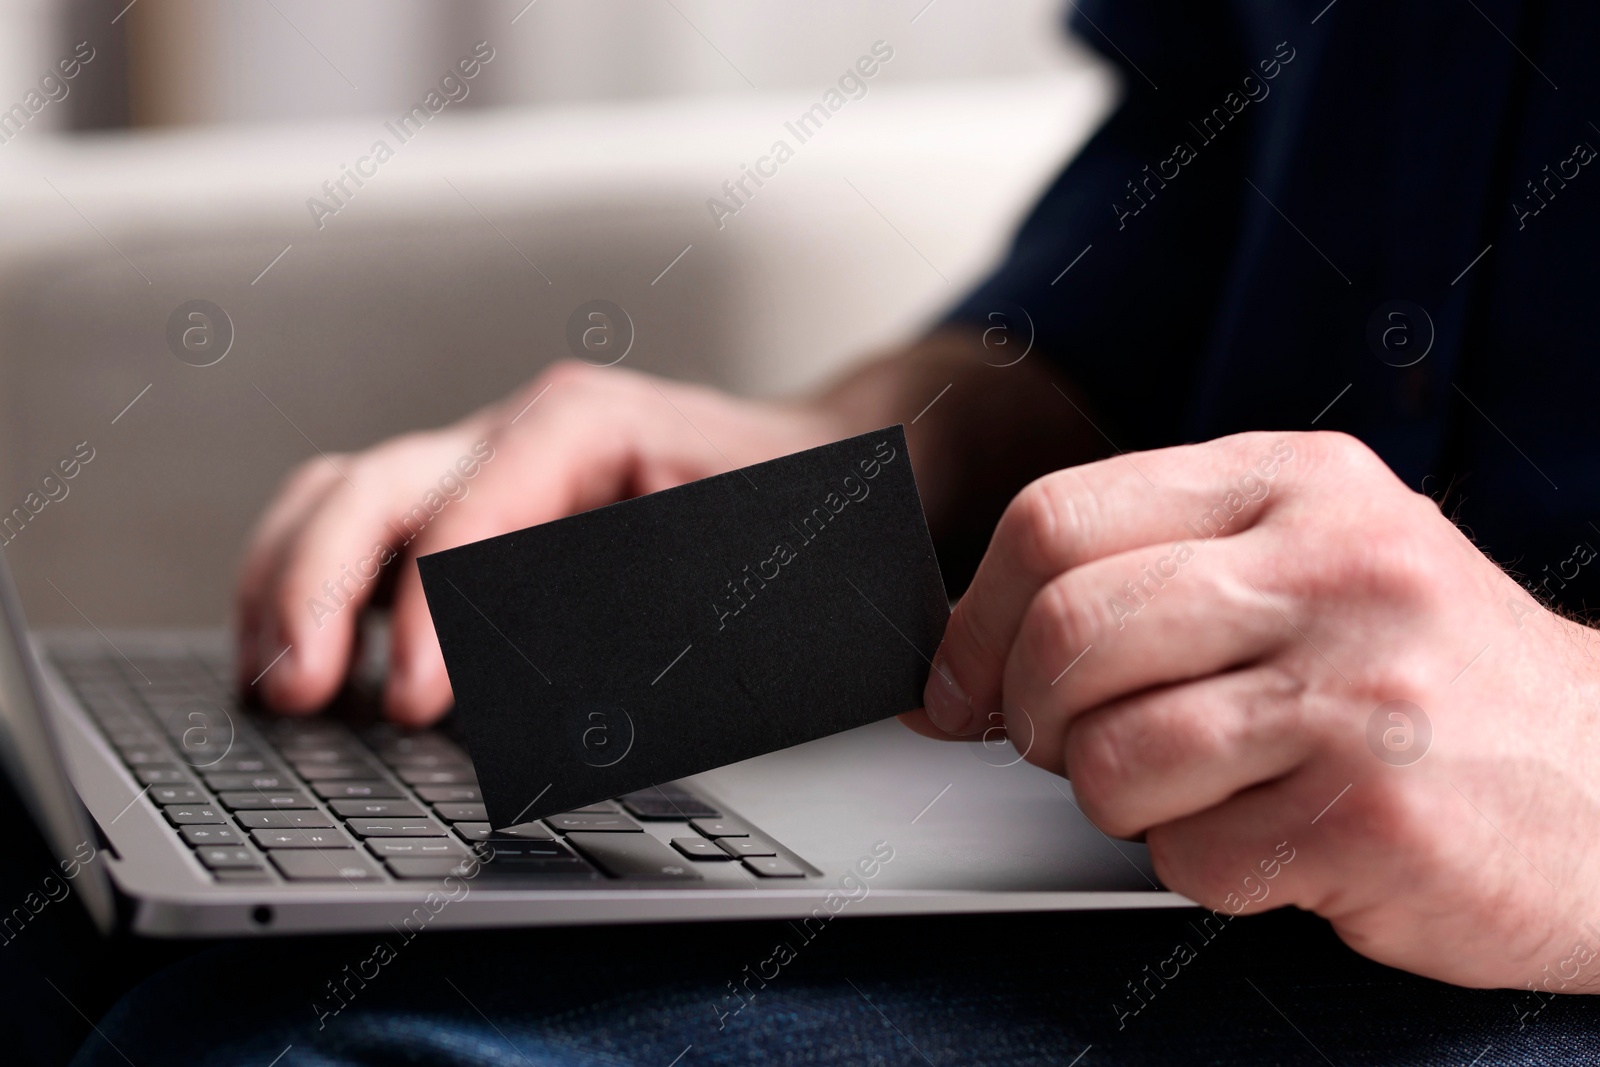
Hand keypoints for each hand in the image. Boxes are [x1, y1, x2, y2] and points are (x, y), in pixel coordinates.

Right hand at [236, 361, 844, 723]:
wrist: (816, 461)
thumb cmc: (789, 504)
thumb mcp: (747, 552)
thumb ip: (649, 607)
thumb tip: (545, 687)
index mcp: (584, 426)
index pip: (472, 514)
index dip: (432, 612)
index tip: (410, 697)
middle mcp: (517, 434)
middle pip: (377, 488)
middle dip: (319, 587)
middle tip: (295, 686)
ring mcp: (484, 463)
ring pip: (345, 496)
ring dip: (290, 584)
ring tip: (268, 677)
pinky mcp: (470, 505)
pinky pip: (363, 526)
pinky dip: (311, 585)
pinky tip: (290, 653)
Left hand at [910, 430, 1599, 990]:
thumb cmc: (1440, 679)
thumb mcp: (1317, 564)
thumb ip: (1164, 572)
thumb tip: (978, 641)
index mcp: (1296, 482)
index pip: (1056, 519)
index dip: (977, 617)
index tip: (958, 680)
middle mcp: (1330, 566)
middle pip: (1066, 634)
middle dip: (1035, 718)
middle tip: (1073, 747)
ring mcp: (1357, 688)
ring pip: (1111, 756)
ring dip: (1122, 802)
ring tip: (1207, 791)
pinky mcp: (1372, 813)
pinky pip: (1188, 856)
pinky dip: (1205, 866)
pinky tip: (1282, 836)